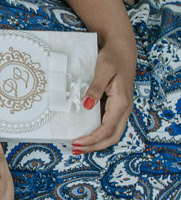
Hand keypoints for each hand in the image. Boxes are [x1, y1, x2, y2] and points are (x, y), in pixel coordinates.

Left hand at [72, 39, 136, 153]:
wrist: (120, 50)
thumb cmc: (112, 58)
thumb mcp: (103, 69)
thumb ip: (95, 87)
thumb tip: (87, 105)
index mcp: (122, 102)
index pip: (108, 129)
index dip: (92, 139)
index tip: (76, 142)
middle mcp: (123, 109)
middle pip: (112, 137)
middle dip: (94, 146)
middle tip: (75, 149)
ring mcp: (120, 109)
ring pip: (111, 133)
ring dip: (96, 142)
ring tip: (78, 146)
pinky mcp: (114, 106)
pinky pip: (107, 125)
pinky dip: (96, 133)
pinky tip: (83, 133)